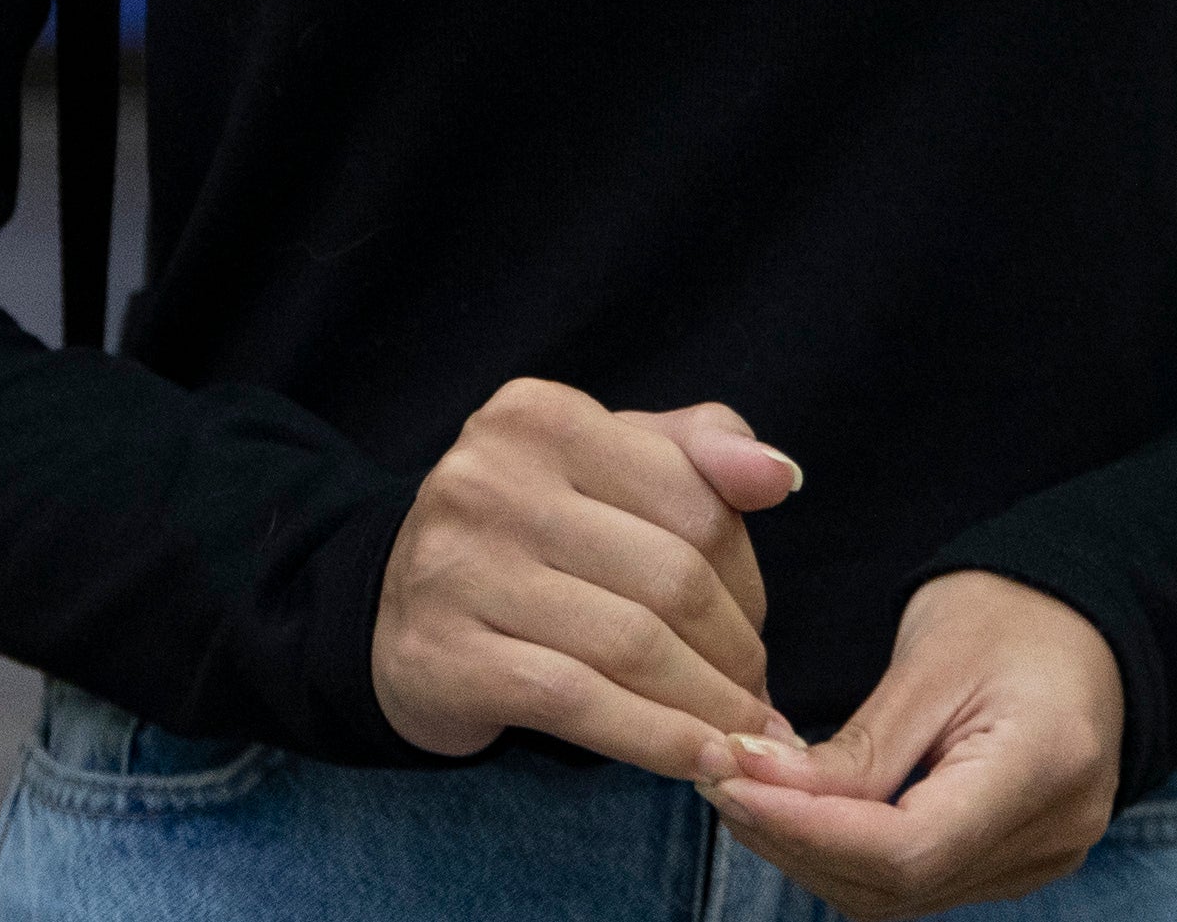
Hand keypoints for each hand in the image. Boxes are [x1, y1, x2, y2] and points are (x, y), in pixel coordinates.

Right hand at [369, 378, 806, 780]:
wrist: (397, 613)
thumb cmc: (528, 538)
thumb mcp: (605, 469)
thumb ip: (697, 454)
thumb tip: (779, 476)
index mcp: (537, 416)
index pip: (691, 499)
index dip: (746, 578)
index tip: (756, 628)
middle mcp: (487, 478)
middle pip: (669, 577)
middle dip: (734, 651)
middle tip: (757, 698)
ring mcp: (456, 567)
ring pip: (633, 647)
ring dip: (709, 707)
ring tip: (743, 738)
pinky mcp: (442, 655)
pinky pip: (581, 704)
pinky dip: (658, 740)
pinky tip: (700, 761)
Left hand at [703, 570, 1123, 917]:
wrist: (1086, 621)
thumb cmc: (1009, 614)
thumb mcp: (931, 658)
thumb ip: (858, 742)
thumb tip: (759, 783)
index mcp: (1043, 767)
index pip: (908, 846)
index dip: (807, 827)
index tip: (730, 780)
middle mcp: (1054, 834)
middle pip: (898, 884)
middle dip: (794, 841)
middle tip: (718, 778)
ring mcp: (1041, 860)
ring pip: (899, 897)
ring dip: (810, 854)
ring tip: (744, 790)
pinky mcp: (1016, 863)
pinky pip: (917, 883)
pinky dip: (847, 855)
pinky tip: (798, 808)